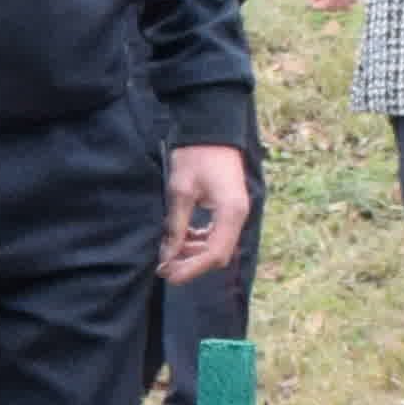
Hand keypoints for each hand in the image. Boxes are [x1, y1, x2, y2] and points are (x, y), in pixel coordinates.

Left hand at [157, 142, 253, 281]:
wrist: (210, 130)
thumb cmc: (196, 155)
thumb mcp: (181, 191)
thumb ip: (176, 226)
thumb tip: (167, 256)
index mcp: (231, 212)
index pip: (214, 254)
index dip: (191, 269)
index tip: (168, 275)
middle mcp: (239, 216)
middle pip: (218, 254)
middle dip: (191, 264)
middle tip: (164, 266)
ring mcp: (236, 212)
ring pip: (217, 246)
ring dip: (194, 253)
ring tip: (168, 252)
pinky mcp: (229, 209)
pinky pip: (216, 234)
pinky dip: (199, 241)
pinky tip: (181, 238)